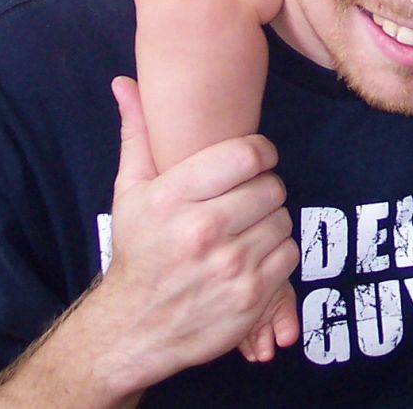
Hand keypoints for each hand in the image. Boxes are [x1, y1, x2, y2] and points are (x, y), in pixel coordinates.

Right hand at [85, 77, 300, 388]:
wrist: (134, 329)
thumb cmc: (137, 252)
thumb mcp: (129, 191)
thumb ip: (137, 134)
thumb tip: (124, 83)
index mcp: (173, 197)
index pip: (246, 154)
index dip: (259, 152)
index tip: (253, 160)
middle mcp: (202, 230)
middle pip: (270, 187)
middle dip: (262, 190)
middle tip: (245, 200)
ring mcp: (229, 267)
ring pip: (282, 220)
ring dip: (270, 222)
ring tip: (244, 230)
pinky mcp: (250, 298)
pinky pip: (288, 256)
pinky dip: (276, 255)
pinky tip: (250, 257)